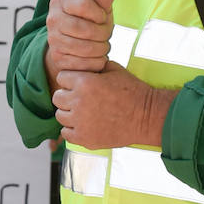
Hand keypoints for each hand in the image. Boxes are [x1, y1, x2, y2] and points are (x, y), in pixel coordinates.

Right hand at [45, 0, 114, 86]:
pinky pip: (85, 64)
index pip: (84, 5)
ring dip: (101, 49)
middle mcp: (52, 19)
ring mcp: (53, 40)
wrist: (71, 44)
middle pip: (87, 29)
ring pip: (87, 49)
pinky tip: (95, 56)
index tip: (102, 17)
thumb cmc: (88, 21)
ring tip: (102, 45)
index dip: (100, 13)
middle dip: (103, 34)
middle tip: (106, 34)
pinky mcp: (58, 59)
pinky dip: (96, 62)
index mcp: (60, 0)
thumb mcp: (97, 8)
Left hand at [52, 61, 176, 149]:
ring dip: (69, 113)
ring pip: (60, 116)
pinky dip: (73, 129)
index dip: (71, 79)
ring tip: (83, 112)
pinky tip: (84, 125)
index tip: (80, 83)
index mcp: (84, 82)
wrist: (146, 116)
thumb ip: (93, 66)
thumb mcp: (113, 69)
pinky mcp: (85, 139)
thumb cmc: (132, 90)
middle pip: (57, 97)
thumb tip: (82, 64)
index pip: (61, 78)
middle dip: (67, 96)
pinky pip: (66, 133)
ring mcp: (80, 123)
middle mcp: (78, 102)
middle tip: (81, 98)